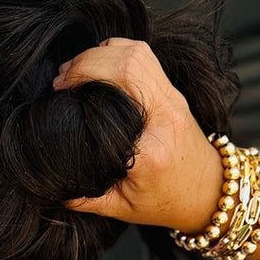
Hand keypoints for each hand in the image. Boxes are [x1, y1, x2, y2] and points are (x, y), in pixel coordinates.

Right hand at [52, 38, 222, 231]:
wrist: (208, 191)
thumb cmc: (165, 202)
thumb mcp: (121, 208)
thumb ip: (84, 198)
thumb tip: (50, 185)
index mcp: (150, 151)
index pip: (111, 106)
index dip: (81, 88)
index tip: (59, 96)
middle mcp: (164, 117)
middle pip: (125, 67)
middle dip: (85, 63)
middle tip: (61, 79)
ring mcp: (173, 100)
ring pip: (137, 54)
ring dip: (101, 52)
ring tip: (75, 68)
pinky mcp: (173, 91)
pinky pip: (146, 56)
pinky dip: (119, 50)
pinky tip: (99, 62)